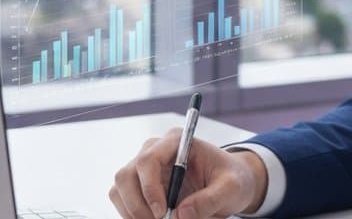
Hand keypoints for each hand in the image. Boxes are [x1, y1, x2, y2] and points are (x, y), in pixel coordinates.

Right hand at [109, 128, 268, 218]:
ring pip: (119, 189)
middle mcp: (155, 150)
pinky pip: (123, 201)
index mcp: (177, 141)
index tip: (162, 212)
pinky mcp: (140, 185)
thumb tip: (182, 214)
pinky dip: (132, 215)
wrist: (230, 184)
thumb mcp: (231, 188)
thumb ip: (210, 199)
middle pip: (127, 175)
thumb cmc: (232, 178)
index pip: (149, 160)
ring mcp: (144, 167)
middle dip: (138, 205)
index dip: (150, 188)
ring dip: (133, 212)